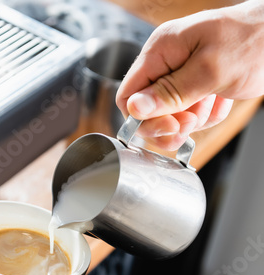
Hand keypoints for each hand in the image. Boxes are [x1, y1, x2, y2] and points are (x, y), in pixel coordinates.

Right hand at [116, 0, 263, 149]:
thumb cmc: (252, 42)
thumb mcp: (209, 71)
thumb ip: (170, 93)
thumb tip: (135, 108)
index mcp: (160, 51)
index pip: (128, 96)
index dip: (143, 119)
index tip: (169, 126)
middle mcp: (166, 64)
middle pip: (147, 112)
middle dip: (170, 123)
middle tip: (191, 122)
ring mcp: (180, 77)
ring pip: (170, 117)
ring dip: (193, 120)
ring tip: (212, 103)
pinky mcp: (195, 88)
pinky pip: (191, 115)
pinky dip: (207, 115)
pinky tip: (220, 101)